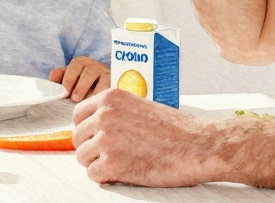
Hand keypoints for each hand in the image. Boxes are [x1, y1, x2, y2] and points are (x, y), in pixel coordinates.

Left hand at [50, 57, 110, 101]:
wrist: (105, 87)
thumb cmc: (83, 84)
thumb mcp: (71, 79)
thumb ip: (61, 77)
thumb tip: (51, 79)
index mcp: (82, 63)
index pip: (75, 66)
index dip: (69, 78)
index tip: (65, 91)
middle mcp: (95, 66)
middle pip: (89, 72)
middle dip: (80, 86)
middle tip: (74, 98)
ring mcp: (107, 74)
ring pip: (102, 79)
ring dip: (94, 92)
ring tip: (86, 102)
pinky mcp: (116, 84)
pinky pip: (112, 88)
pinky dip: (105, 95)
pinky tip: (100, 103)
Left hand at [72, 88, 218, 186]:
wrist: (197, 146)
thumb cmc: (176, 129)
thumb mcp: (140, 106)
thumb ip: (115, 112)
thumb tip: (96, 125)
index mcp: (111, 98)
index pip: (78, 114)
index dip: (86, 129)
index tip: (94, 137)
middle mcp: (104, 115)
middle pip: (78, 137)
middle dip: (91, 147)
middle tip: (109, 154)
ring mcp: (106, 139)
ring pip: (83, 156)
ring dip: (97, 163)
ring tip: (119, 163)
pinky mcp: (112, 163)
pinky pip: (93, 174)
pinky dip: (105, 177)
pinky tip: (122, 172)